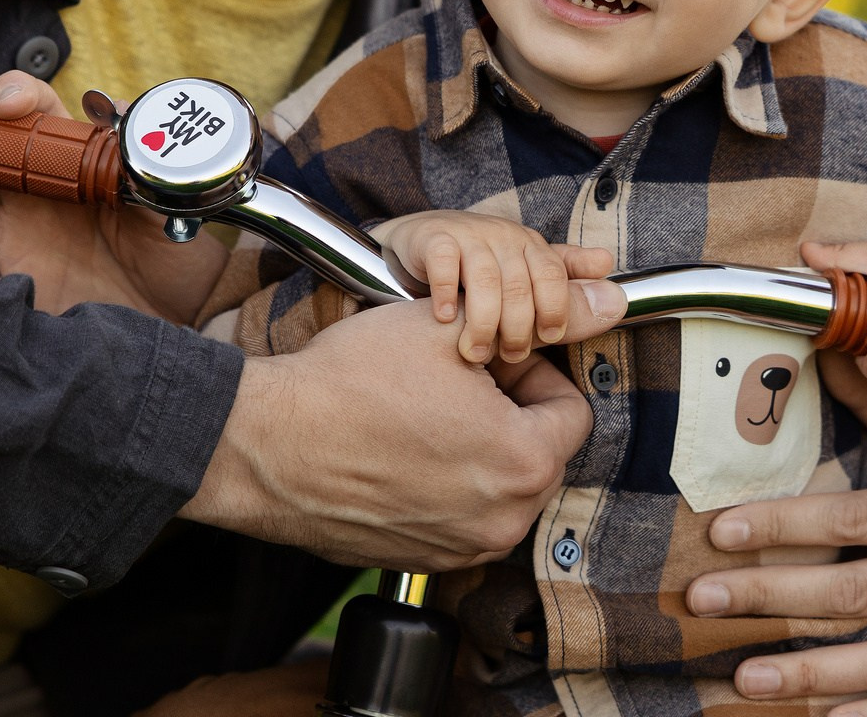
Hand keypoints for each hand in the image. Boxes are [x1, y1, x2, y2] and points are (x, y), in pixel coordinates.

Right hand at [0, 61, 226, 322]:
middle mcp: (35, 196)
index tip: (6, 107)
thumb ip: (145, 158)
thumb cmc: (183, 253)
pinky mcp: (12, 292)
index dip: (13, 97)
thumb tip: (114, 108)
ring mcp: (17, 242)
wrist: (191, 319)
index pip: (32, 116)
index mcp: (73, 166)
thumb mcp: (173, 199)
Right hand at [184, 284, 625, 569]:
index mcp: (524, 464)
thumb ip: (533, 321)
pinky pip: (458, 515)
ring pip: (499, 484)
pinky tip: (399, 449)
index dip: (534, 372)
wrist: (264, 444)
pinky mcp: (420, 561)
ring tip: (422, 412)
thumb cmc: (348, 383)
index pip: (573, 410)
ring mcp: (459, 550)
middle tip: (454, 380)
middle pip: (539, 451)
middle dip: (509, 412)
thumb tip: (602, 304)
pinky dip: (442, 484)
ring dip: (476, 447)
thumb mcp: (449, 328)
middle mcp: (501, 521)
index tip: (492, 359)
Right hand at [372, 210, 614, 363]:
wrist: (420, 240)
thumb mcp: (527, 278)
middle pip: (521, 285)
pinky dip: (445, 295)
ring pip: (486, 280)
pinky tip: (443, 319)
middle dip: (518, 328)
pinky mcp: (434, 238)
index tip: (549, 337)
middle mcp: (505, 236)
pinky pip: (445, 263)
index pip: (555, 276)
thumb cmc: (481, 267)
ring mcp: (470, 235)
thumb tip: (618, 297)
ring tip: (476, 353)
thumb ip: (567, 289)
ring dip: (482, 322)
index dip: (556, 308)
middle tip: (509, 356)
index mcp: (532, 246)